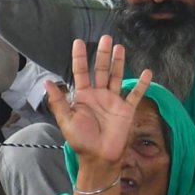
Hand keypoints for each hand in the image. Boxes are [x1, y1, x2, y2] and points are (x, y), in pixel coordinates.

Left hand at [42, 37, 151, 168]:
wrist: (99, 156)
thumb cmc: (81, 140)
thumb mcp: (66, 120)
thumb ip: (58, 101)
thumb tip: (47, 82)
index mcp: (83, 96)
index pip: (81, 72)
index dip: (79, 57)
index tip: (79, 42)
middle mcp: (99, 95)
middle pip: (101, 70)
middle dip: (103, 54)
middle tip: (106, 38)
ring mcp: (114, 101)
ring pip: (117, 77)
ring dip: (119, 63)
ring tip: (120, 47)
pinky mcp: (127, 109)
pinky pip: (136, 94)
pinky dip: (142, 84)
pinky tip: (147, 72)